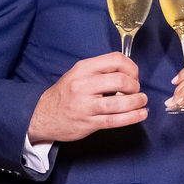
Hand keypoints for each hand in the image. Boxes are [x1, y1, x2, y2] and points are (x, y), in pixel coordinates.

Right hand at [28, 53, 147, 142]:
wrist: (42, 117)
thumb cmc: (65, 94)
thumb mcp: (78, 74)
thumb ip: (100, 71)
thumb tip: (129, 72)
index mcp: (83, 69)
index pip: (115, 60)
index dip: (131, 67)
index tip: (134, 75)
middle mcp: (83, 85)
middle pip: (120, 80)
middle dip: (135, 85)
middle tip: (136, 90)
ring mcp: (85, 106)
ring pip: (120, 103)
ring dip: (137, 101)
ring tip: (141, 101)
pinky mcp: (88, 123)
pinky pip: (115, 120)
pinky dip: (132, 117)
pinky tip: (141, 114)